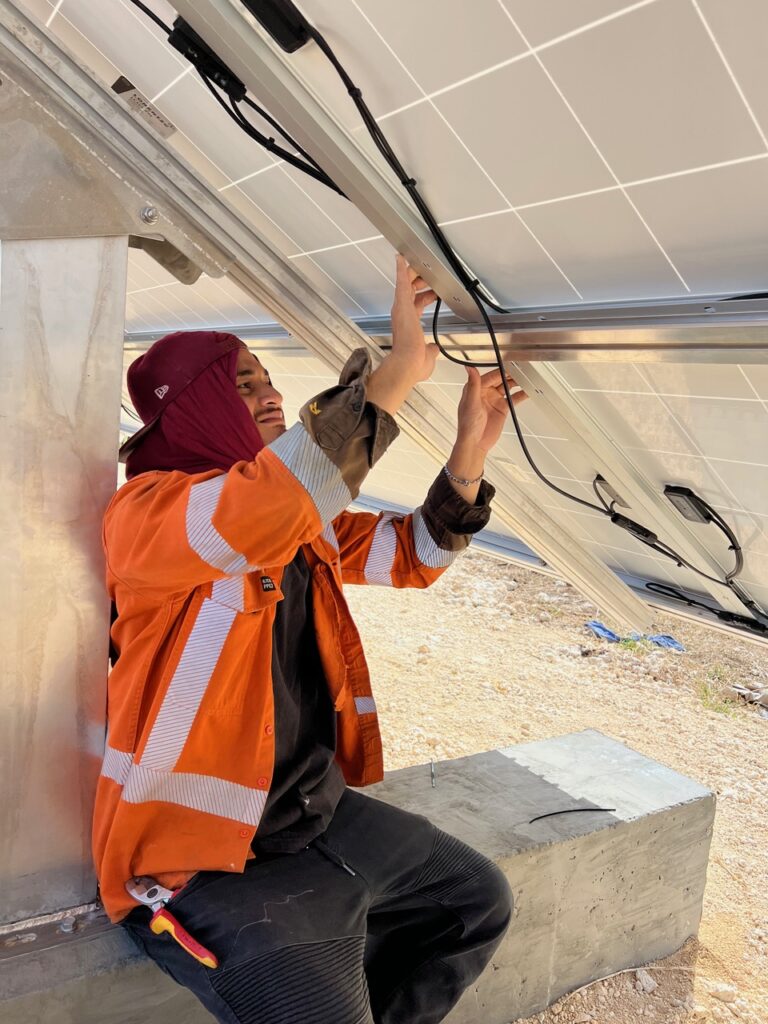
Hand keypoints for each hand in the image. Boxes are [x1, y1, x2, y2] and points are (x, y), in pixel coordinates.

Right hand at [388, 254, 438, 383]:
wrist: (408, 364)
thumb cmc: (414, 364)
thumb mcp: (428, 355)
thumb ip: (431, 349)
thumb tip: (434, 349)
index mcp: (408, 324)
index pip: (417, 304)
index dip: (427, 296)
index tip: (435, 292)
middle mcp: (402, 314)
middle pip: (411, 290)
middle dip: (422, 282)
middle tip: (431, 276)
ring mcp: (401, 308)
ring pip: (406, 283)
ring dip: (414, 273)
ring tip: (418, 261)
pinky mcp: (401, 304)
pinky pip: (401, 282)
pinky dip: (401, 270)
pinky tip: (401, 259)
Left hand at [456, 367, 527, 454]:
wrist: (476, 443)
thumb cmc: (468, 425)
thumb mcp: (471, 402)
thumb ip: (473, 384)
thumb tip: (469, 368)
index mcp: (476, 388)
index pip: (491, 376)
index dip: (502, 371)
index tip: (511, 366)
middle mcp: (486, 392)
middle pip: (501, 379)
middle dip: (512, 375)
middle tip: (523, 371)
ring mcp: (495, 399)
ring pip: (509, 387)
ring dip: (518, 383)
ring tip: (527, 379)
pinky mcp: (502, 408)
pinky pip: (514, 398)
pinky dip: (522, 394)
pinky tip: (528, 391)